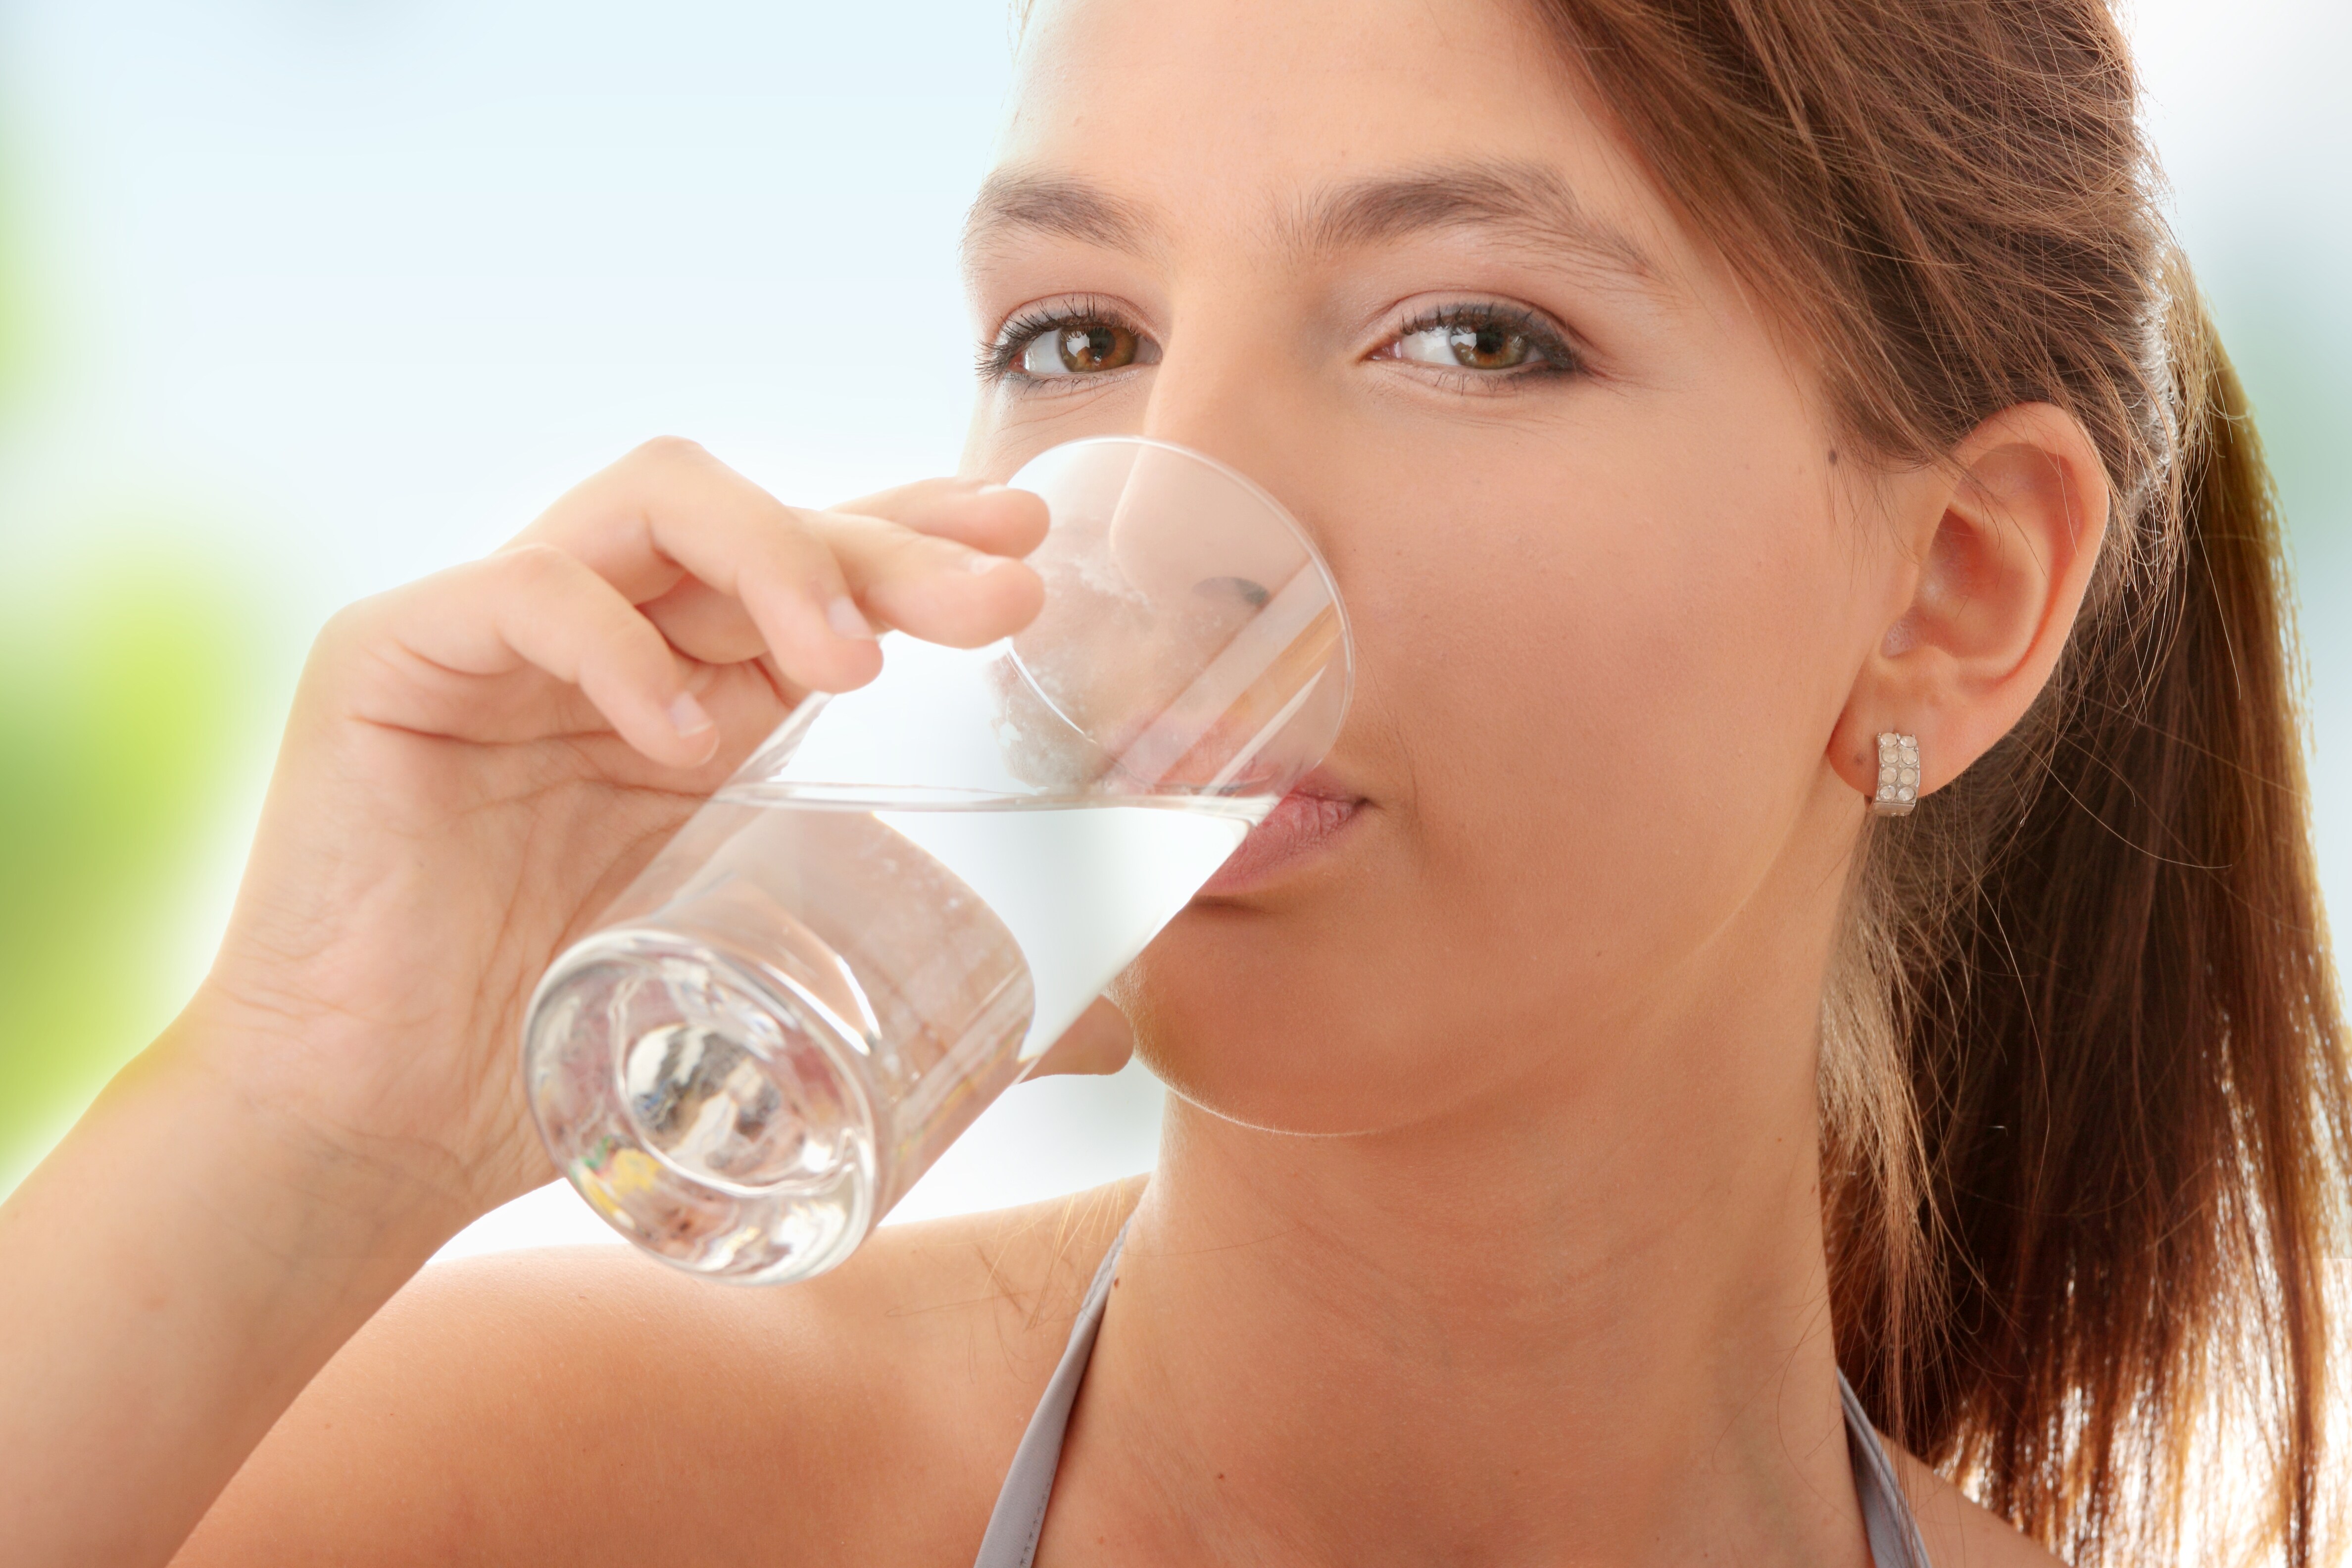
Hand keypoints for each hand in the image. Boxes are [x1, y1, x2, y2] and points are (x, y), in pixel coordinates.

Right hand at [182, 438, 1060, 1229]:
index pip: (815, 567)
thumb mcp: (773, 992)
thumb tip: (1107, 1037)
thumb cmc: (568, 1065)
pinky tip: (681, 736)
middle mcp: (607, 644)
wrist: (378, 1138)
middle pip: (760, 520)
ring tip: (847, 669)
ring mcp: (498, 639)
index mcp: (695, 696)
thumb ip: (916, 978)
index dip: (920, 536)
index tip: (1026, 547)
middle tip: (993, 607)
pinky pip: (521, 591)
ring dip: (773, 559)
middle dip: (887, 546)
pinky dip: (617, 644)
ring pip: (652, 502)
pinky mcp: (390, 661)